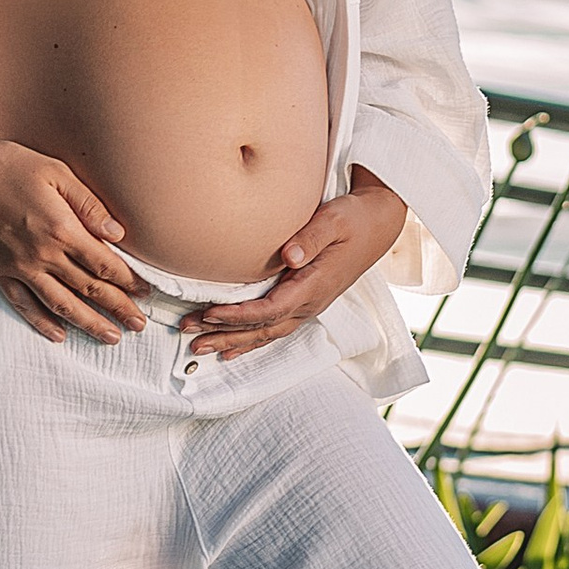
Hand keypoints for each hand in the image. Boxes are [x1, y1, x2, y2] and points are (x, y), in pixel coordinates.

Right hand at [0, 113, 146, 343]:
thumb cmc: (10, 165)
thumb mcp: (56, 172)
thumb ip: (89, 204)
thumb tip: (118, 232)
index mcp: (62, 229)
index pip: (104, 264)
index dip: (129, 281)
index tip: (147, 293)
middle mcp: (44, 255)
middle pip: (89, 289)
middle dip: (118, 308)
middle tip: (140, 325)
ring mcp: (20, 268)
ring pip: (61, 305)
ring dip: (88, 323)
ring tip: (111, 338)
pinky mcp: (0, 273)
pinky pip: (24, 305)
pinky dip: (42, 323)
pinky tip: (58, 335)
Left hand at [180, 173, 407, 362]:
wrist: (378, 225)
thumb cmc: (353, 218)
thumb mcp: (335, 220)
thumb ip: (311, 237)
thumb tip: (289, 255)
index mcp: (315, 285)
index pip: (270, 309)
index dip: (238, 315)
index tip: (209, 313)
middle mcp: (310, 303)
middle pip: (263, 329)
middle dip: (225, 335)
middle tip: (190, 337)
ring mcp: (308, 306)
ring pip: (266, 333)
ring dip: (232, 342)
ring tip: (198, 348)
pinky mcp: (304, 302)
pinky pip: (273, 328)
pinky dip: (249, 340)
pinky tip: (230, 350)